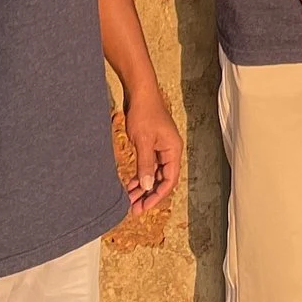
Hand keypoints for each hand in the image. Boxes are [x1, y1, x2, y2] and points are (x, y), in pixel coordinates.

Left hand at [121, 84, 182, 213]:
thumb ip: (146, 164)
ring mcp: (160, 148)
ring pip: (154, 174)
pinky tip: (130, 185)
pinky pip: (148, 166)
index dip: (156, 196)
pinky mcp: (151, 145)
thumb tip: (147, 187)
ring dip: (143, 187)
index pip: (169, 180)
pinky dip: (140, 176)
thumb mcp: (143, 140)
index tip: (143, 207)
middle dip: (148, 195)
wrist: (139, 92)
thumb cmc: (144, 113)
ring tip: (129, 200)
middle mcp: (169, 151)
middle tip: (133, 209)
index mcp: (173, 150)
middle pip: (162, 180)